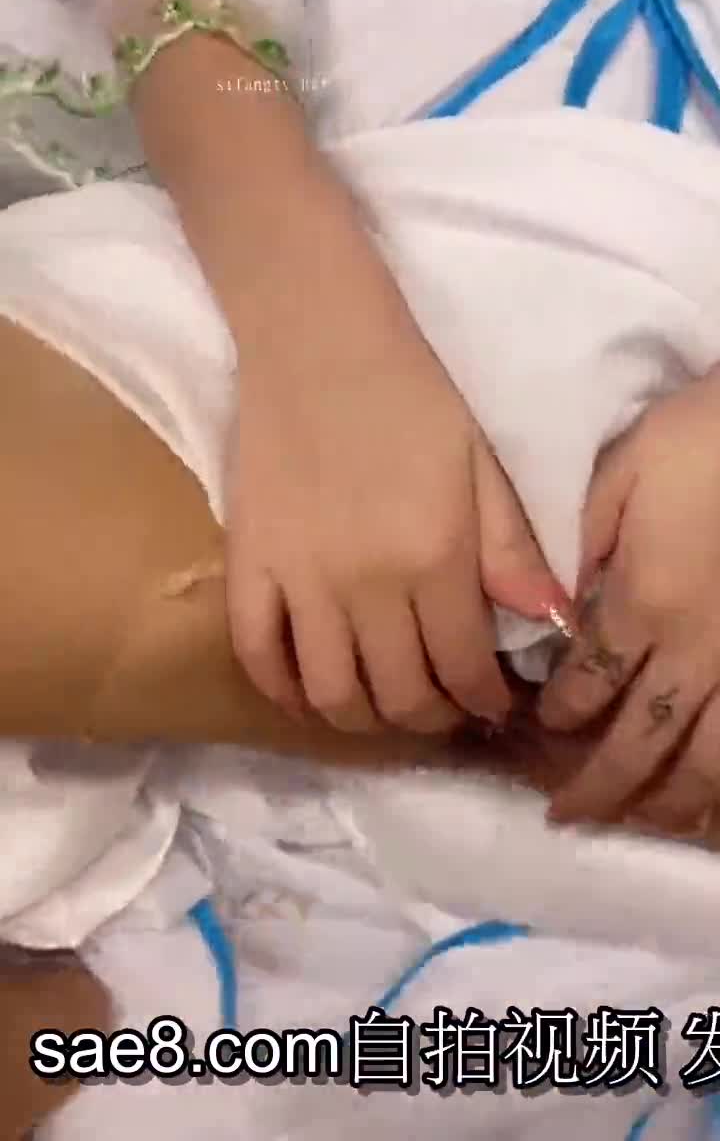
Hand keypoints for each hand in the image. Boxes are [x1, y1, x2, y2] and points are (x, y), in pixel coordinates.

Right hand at [225, 315, 562, 734]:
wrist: (319, 342)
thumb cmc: (414, 397)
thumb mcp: (482, 465)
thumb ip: (512, 550)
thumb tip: (548, 623)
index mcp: (436, 559)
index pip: (465, 669)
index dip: (484, 701)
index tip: (492, 703)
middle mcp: (369, 586)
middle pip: (401, 695)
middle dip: (432, 718)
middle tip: (443, 706)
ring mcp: (301, 581)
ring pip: (330, 693)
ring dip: (362, 719)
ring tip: (381, 706)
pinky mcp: (249, 565)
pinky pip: (256, 654)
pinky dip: (281, 691)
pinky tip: (306, 692)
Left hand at [539, 369, 719, 832]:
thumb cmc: (708, 438)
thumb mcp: (625, 470)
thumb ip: (588, 541)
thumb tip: (565, 603)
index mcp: (644, 601)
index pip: (588, 682)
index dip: (560, 713)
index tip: (540, 726)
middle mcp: (696, 650)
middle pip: (640, 741)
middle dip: (598, 786)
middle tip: (566, 816)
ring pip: (708, 761)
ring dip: (669, 801)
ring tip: (642, 821)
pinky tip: (714, 804)